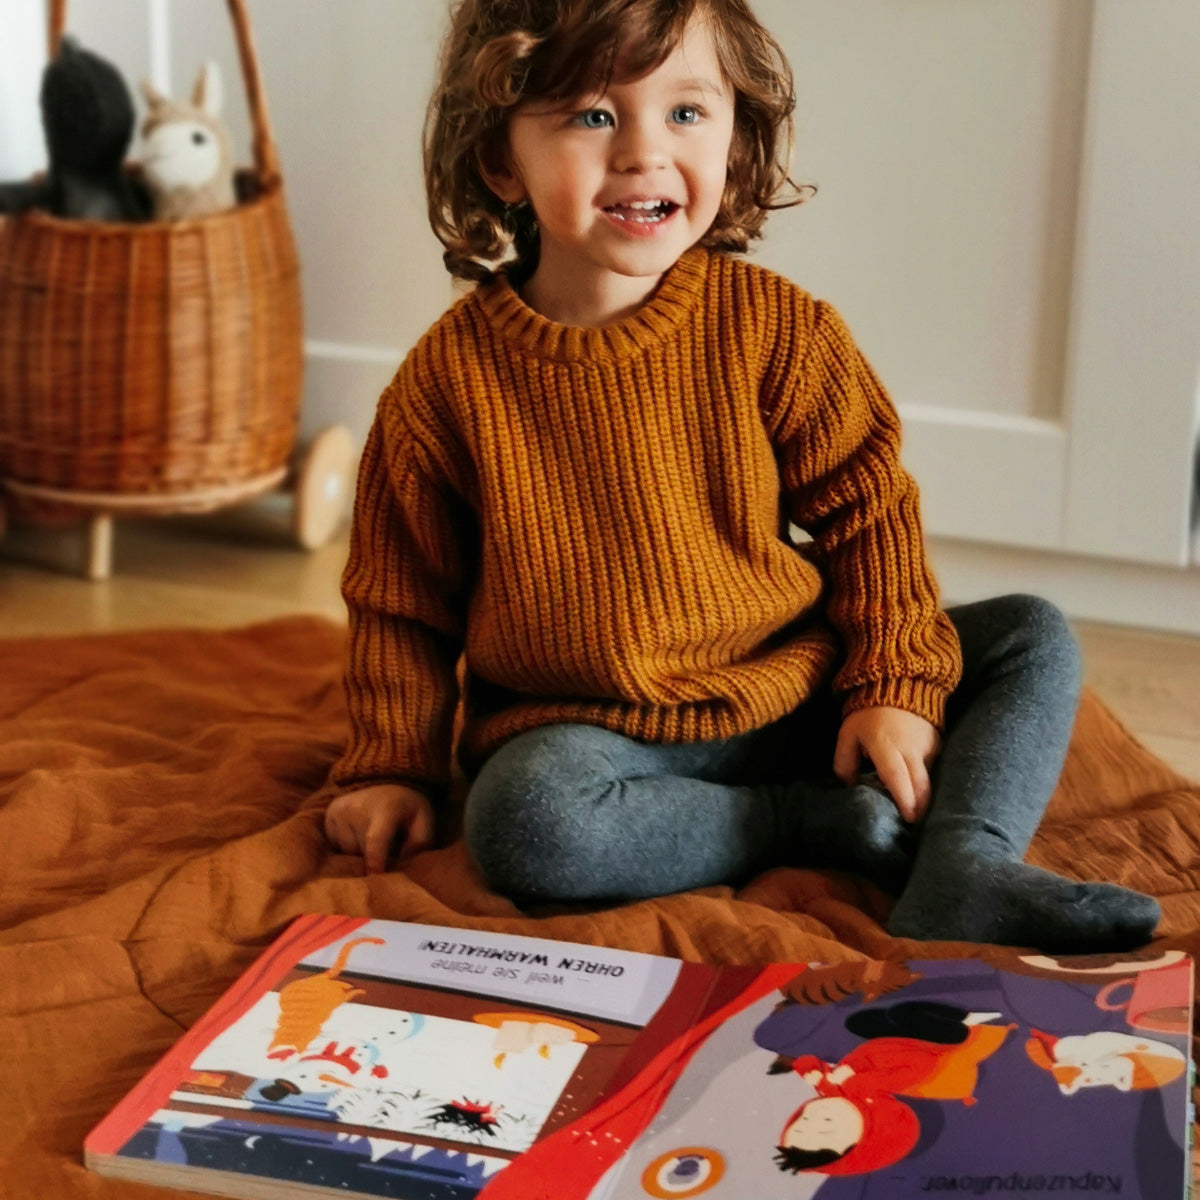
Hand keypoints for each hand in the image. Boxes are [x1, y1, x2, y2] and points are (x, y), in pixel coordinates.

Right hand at [324, 782, 434, 873]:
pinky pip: (336, 846)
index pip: (376, 839)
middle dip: (374, 859)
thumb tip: (402, 867)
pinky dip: (348, 847)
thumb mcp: (423, 820)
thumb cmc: (407, 808)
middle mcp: (358, 807)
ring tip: (373, 840)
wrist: (386, 782)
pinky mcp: (330, 815)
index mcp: (387, 808)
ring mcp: (340, 811)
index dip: (375, 861)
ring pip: (347, 852)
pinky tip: (359, 834)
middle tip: (387, 850)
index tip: (374, 878)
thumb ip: (419, 844)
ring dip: (360, 854)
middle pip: (362, 851)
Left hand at [833, 706, 940, 823]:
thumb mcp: (847, 735)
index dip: (905, 801)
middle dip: (920, 809)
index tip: (909, 819)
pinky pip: (934, 768)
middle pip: (922, 787)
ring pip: (930, 780)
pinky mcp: (938, 744)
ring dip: (923, 796)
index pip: (898, 779)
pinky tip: (915, 787)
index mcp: (887, 747)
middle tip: (914, 824)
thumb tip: (851, 787)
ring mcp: (929, 747)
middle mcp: (912, 750)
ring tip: (913, 808)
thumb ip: (845, 763)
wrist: (898, 683)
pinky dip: (925, 780)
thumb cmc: (867, 712)